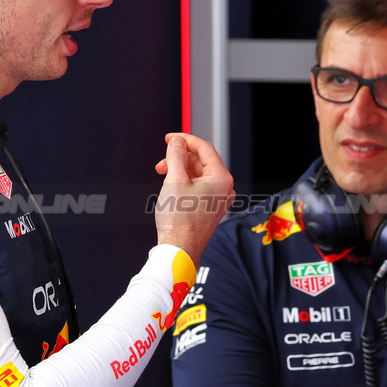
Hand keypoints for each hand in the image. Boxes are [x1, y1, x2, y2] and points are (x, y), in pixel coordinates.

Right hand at [154, 132, 234, 260]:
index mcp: (222, 178)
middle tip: (162, 162)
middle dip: (179, 158)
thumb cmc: (180, 222)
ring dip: (179, 170)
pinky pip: (198, 186)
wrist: (179, 249)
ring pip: (198, 174)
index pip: (205, 148)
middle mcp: (224, 188)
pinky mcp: (211, 207)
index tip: (171, 137)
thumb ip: (176, 155)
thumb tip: (177, 142)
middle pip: (201, 161)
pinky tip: (171, 187)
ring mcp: (219, 199)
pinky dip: (184, 182)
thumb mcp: (174, 180)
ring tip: (164, 177)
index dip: (185, 139)